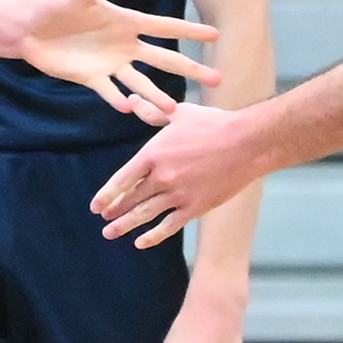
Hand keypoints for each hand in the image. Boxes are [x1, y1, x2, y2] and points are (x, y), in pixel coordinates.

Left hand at [17, 0, 217, 122]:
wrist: (29, 28)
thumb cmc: (55, 4)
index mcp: (127, 22)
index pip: (165, 27)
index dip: (190, 31)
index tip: (215, 35)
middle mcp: (125, 46)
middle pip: (163, 60)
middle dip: (190, 69)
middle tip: (217, 80)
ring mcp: (110, 64)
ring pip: (141, 83)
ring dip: (157, 96)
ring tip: (173, 110)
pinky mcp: (92, 78)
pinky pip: (110, 92)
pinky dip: (120, 101)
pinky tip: (130, 109)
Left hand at [92, 102, 267, 248]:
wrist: (247, 143)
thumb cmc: (214, 124)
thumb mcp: (179, 114)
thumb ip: (153, 112)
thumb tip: (133, 100)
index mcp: (154, 154)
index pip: (122, 179)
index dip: (107, 194)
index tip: (95, 206)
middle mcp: (162, 177)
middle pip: (132, 198)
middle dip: (115, 210)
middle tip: (104, 220)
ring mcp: (178, 194)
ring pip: (145, 214)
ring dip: (126, 225)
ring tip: (111, 234)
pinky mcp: (195, 207)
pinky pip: (169, 226)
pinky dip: (153, 236)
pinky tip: (141, 242)